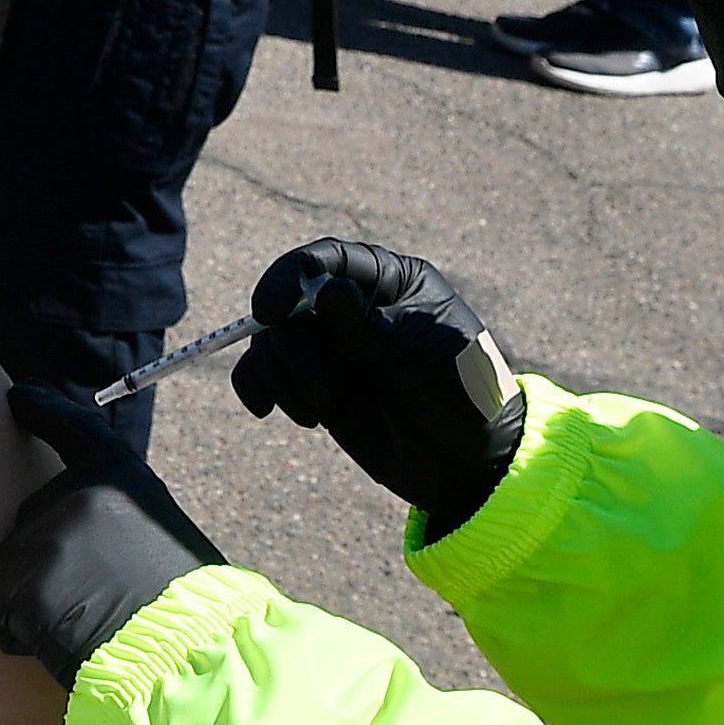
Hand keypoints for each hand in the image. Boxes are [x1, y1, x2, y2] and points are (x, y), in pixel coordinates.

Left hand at [0, 381, 231, 685]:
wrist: (185, 647)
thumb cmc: (180, 599)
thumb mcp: (157, 529)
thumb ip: (108, 513)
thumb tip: (56, 518)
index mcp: (116, 475)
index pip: (71, 426)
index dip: (42, 407)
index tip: (21, 396)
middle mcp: (74, 497)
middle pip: (24, 524)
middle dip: (38, 560)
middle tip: (85, 594)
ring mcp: (46, 542)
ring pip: (3, 569)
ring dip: (24, 599)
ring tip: (75, 620)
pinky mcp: (25, 590)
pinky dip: (14, 631)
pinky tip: (54, 640)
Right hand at [234, 239, 522, 528]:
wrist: (466, 464)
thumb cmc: (460, 395)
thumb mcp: (419, 356)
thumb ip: (369, 327)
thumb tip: (326, 289)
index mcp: (392, 282)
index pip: (329, 260)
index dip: (290, 276)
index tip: (270, 311)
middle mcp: (356, 307)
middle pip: (290, 304)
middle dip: (293, 348)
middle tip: (323, 392)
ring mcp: (333, 348)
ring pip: (273, 340)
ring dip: (282, 376)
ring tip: (319, 412)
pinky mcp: (316, 386)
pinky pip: (265, 372)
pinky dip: (258, 386)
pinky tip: (266, 410)